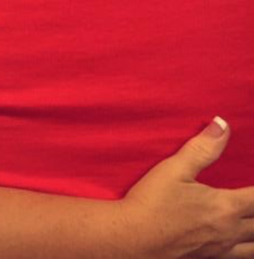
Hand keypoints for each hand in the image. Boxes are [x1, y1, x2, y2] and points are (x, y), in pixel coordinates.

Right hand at [119, 117, 253, 258]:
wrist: (129, 238)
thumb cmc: (150, 204)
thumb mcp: (173, 170)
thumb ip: (202, 148)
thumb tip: (222, 124)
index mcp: (225, 206)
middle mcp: (228, 230)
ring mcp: (218, 248)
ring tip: (251, 226)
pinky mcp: (206, 258)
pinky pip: (237, 258)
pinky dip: (244, 250)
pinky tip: (238, 245)